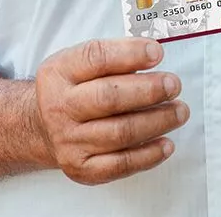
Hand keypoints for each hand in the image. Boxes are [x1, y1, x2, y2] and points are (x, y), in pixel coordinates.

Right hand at [33, 38, 187, 184]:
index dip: (130, 54)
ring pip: (120, 133)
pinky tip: (166, 144)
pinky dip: (148, 155)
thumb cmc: (72, 89)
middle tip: (173, 85)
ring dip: (157, 121)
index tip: (157, 53)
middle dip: (148, 91)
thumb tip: (153, 54)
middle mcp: (59, 107)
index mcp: (59, 73)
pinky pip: (120, 164)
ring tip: (179, 111)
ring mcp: (68, 140)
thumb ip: (113, 56)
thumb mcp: (79, 63)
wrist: (42, 126)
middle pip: (109, 98)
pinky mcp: (81, 168)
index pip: (96, 58)